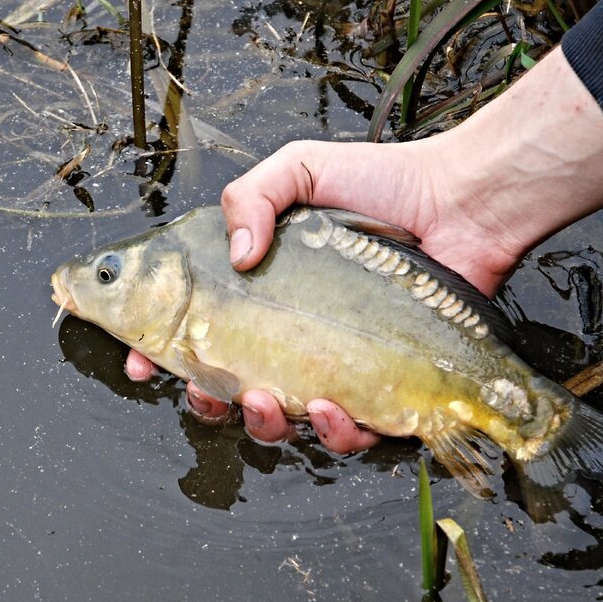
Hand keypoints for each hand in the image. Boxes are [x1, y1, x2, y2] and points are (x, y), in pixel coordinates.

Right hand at [130, 47, 602, 450]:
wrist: (462, 204)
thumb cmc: (385, 183)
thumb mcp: (301, 169)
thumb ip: (250, 196)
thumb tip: (237, 258)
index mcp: (261, 291)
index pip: (194, 330)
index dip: (160, 354)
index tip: (140, 362)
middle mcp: (292, 334)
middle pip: (229, 391)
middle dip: (207, 403)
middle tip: (207, 390)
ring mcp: (335, 365)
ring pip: (282, 422)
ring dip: (263, 424)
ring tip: (266, 402)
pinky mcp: (382, 389)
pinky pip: (350, 432)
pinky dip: (334, 431)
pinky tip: (334, 407)